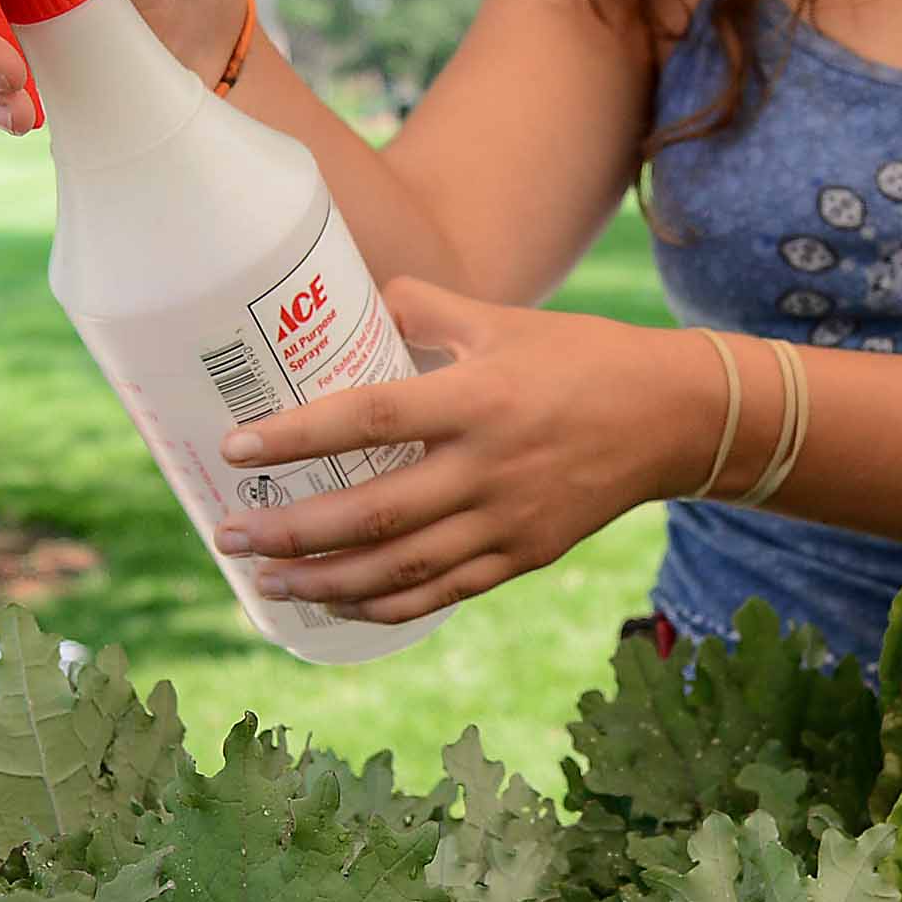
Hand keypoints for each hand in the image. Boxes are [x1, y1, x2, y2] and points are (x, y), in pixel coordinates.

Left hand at [209, 281, 714, 627]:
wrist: (672, 420)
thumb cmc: (580, 360)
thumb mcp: (506, 320)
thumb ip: (427, 307)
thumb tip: (358, 294)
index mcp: (477, 399)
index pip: (369, 419)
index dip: (297, 437)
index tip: (234, 451)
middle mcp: (488, 467)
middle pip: (372, 513)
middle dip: (291, 533)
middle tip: (229, 537)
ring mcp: (506, 521)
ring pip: (400, 568)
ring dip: (326, 582)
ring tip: (267, 584)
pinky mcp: (523, 557)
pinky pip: (442, 593)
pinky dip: (385, 607)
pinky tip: (339, 607)